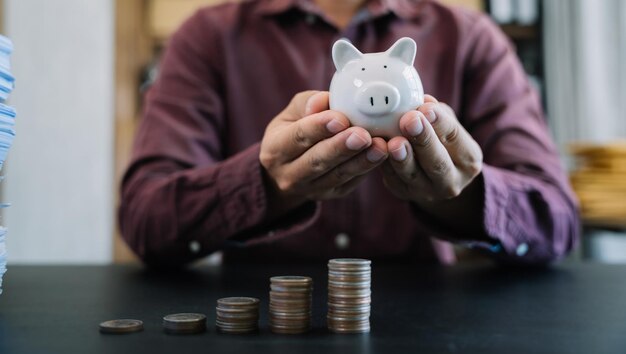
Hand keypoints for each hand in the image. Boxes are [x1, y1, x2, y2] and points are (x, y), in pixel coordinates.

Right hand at [260, 91, 387, 214]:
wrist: (289, 168)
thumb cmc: (293, 131)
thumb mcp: (291, 115)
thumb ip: (307, 104)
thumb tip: (324, 100)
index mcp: (275, 149)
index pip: (297, 137)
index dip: (319, 128)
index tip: (340, 119)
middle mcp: (289, 174)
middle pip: (317, 160)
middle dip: (342, 147)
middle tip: (363, 135)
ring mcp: (310, 189)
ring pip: (336, 175)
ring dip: (360, 161)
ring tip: (379, 147)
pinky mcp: (330, 194)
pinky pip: (349, 182)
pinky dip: (365, 169)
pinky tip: (380, 156)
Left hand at [382, 95, 482, 204]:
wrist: (433, 177)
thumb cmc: (440, 141)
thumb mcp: (445, 125)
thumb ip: (436, 113)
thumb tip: (422, 100)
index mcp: (469, 159)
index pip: (456, 137)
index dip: (440, 122)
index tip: (426, 108)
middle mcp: (452, 180)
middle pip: (437, 161)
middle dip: (423, 140)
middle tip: (409, 121)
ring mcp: (427, 191)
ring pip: (413, 174)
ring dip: (402, 157)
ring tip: (394, 142)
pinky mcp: (403, 193)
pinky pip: (392, 179)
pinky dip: (384, 163)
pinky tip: (377, 149)